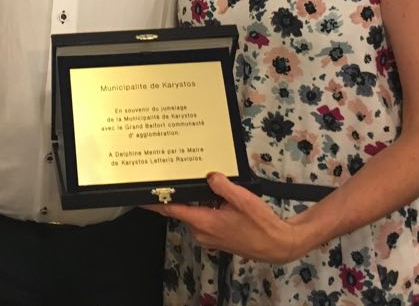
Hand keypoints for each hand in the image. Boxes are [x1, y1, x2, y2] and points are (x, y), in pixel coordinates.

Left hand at [144, 173, 300, 264]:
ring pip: (194, 213)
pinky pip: (204, 218)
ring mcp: (209, 237)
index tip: (140, 195)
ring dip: (196, 200)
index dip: (155, 201)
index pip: (171, 209)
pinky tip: (218, 196)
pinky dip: (206, 207)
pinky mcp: (217, 237)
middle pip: (182, 209)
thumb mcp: (242, 198)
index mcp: (204, 222)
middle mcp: (202, 232)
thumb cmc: (261, 224)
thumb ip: (222, 185)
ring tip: (204, 183)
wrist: (279, 245)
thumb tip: (209, 176)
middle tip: (177, 174)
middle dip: (180, 193)